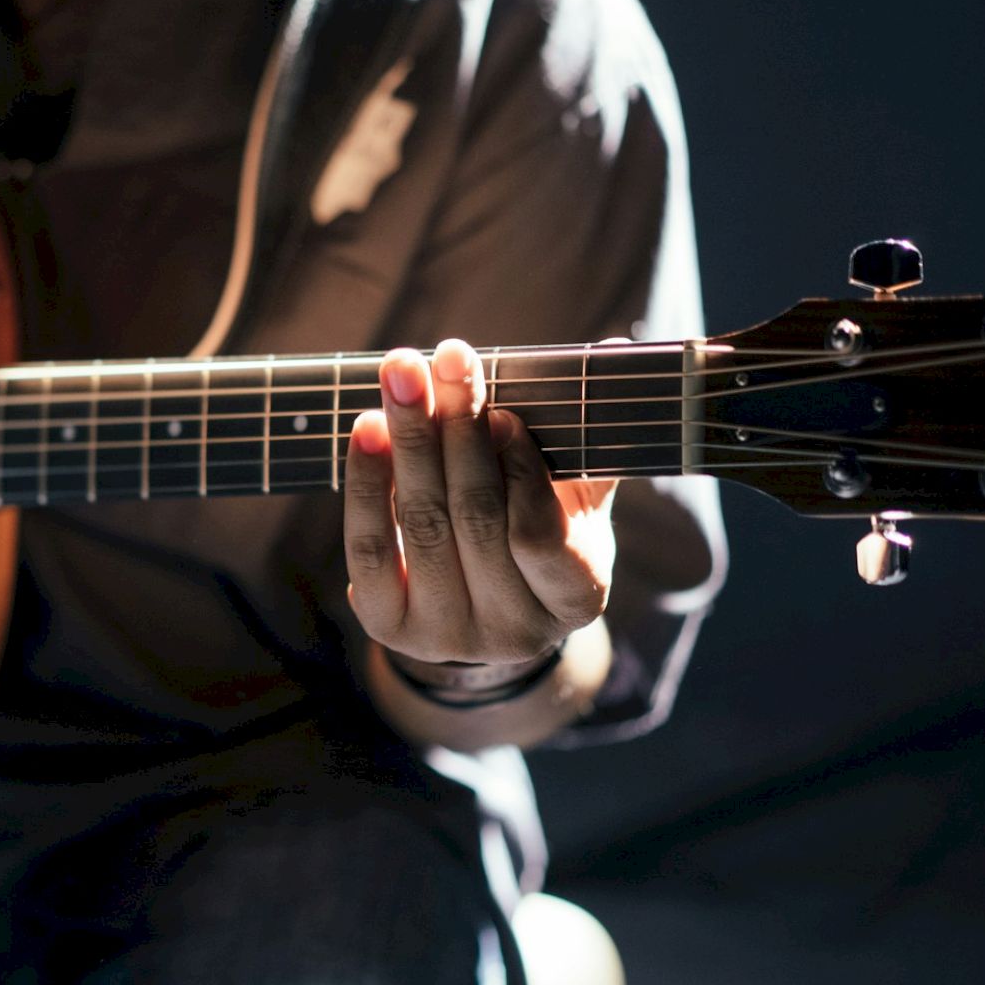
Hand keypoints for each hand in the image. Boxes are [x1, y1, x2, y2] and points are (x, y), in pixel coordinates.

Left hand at [344, 338, 616, 679]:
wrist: (480, 606)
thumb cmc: (537, 532)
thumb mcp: (574, 498)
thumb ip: (588, 436)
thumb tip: (616, 349)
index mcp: (575, 598)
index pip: (541, 536)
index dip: (520, 472)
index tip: (503, 412)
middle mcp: (512, 631)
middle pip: (475, 518)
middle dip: (458, 429)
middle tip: (449, 358)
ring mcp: (447, 635)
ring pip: (422, 525)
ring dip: (409, 440)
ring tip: (402, 374)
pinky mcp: (389, 626)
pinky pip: (370, 547)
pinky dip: (367, 483)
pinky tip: (368, 427)